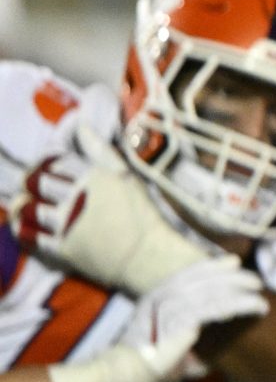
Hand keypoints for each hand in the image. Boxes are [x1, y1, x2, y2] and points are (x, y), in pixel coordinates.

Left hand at [15, 125, 209, 293]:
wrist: (148, 256)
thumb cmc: (144, 215)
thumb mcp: (126, 175)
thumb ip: (100, 150)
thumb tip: (81, 124)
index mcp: (93, 177)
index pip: (58, 161)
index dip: (48, 161)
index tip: (47, 165)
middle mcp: (75, 198)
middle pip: (38, 182)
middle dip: (29, 180)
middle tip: (29, 182)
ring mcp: (66, 224)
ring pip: (28, 209)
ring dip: (20, 205)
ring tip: (21, 203)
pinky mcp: (61, 249)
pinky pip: (31, 237)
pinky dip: (22, 230)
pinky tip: (21, 226)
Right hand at [44, 256, 265, 381]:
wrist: (120, 378)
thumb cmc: (143, 368)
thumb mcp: (170, 347)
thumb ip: (190, 342)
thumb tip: (212, 353)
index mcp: (156, 296)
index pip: (189, 273)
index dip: (213, 266)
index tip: (234, 264)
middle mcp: (162, 295)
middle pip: (205, 277)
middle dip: (233, 277)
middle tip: (255, 281)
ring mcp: (169, 305)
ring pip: (215, 290)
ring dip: (242, 291)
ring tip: (260, 295)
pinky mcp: (180, 319)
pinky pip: (218, 307)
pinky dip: (241, 305)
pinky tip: (256, 307)